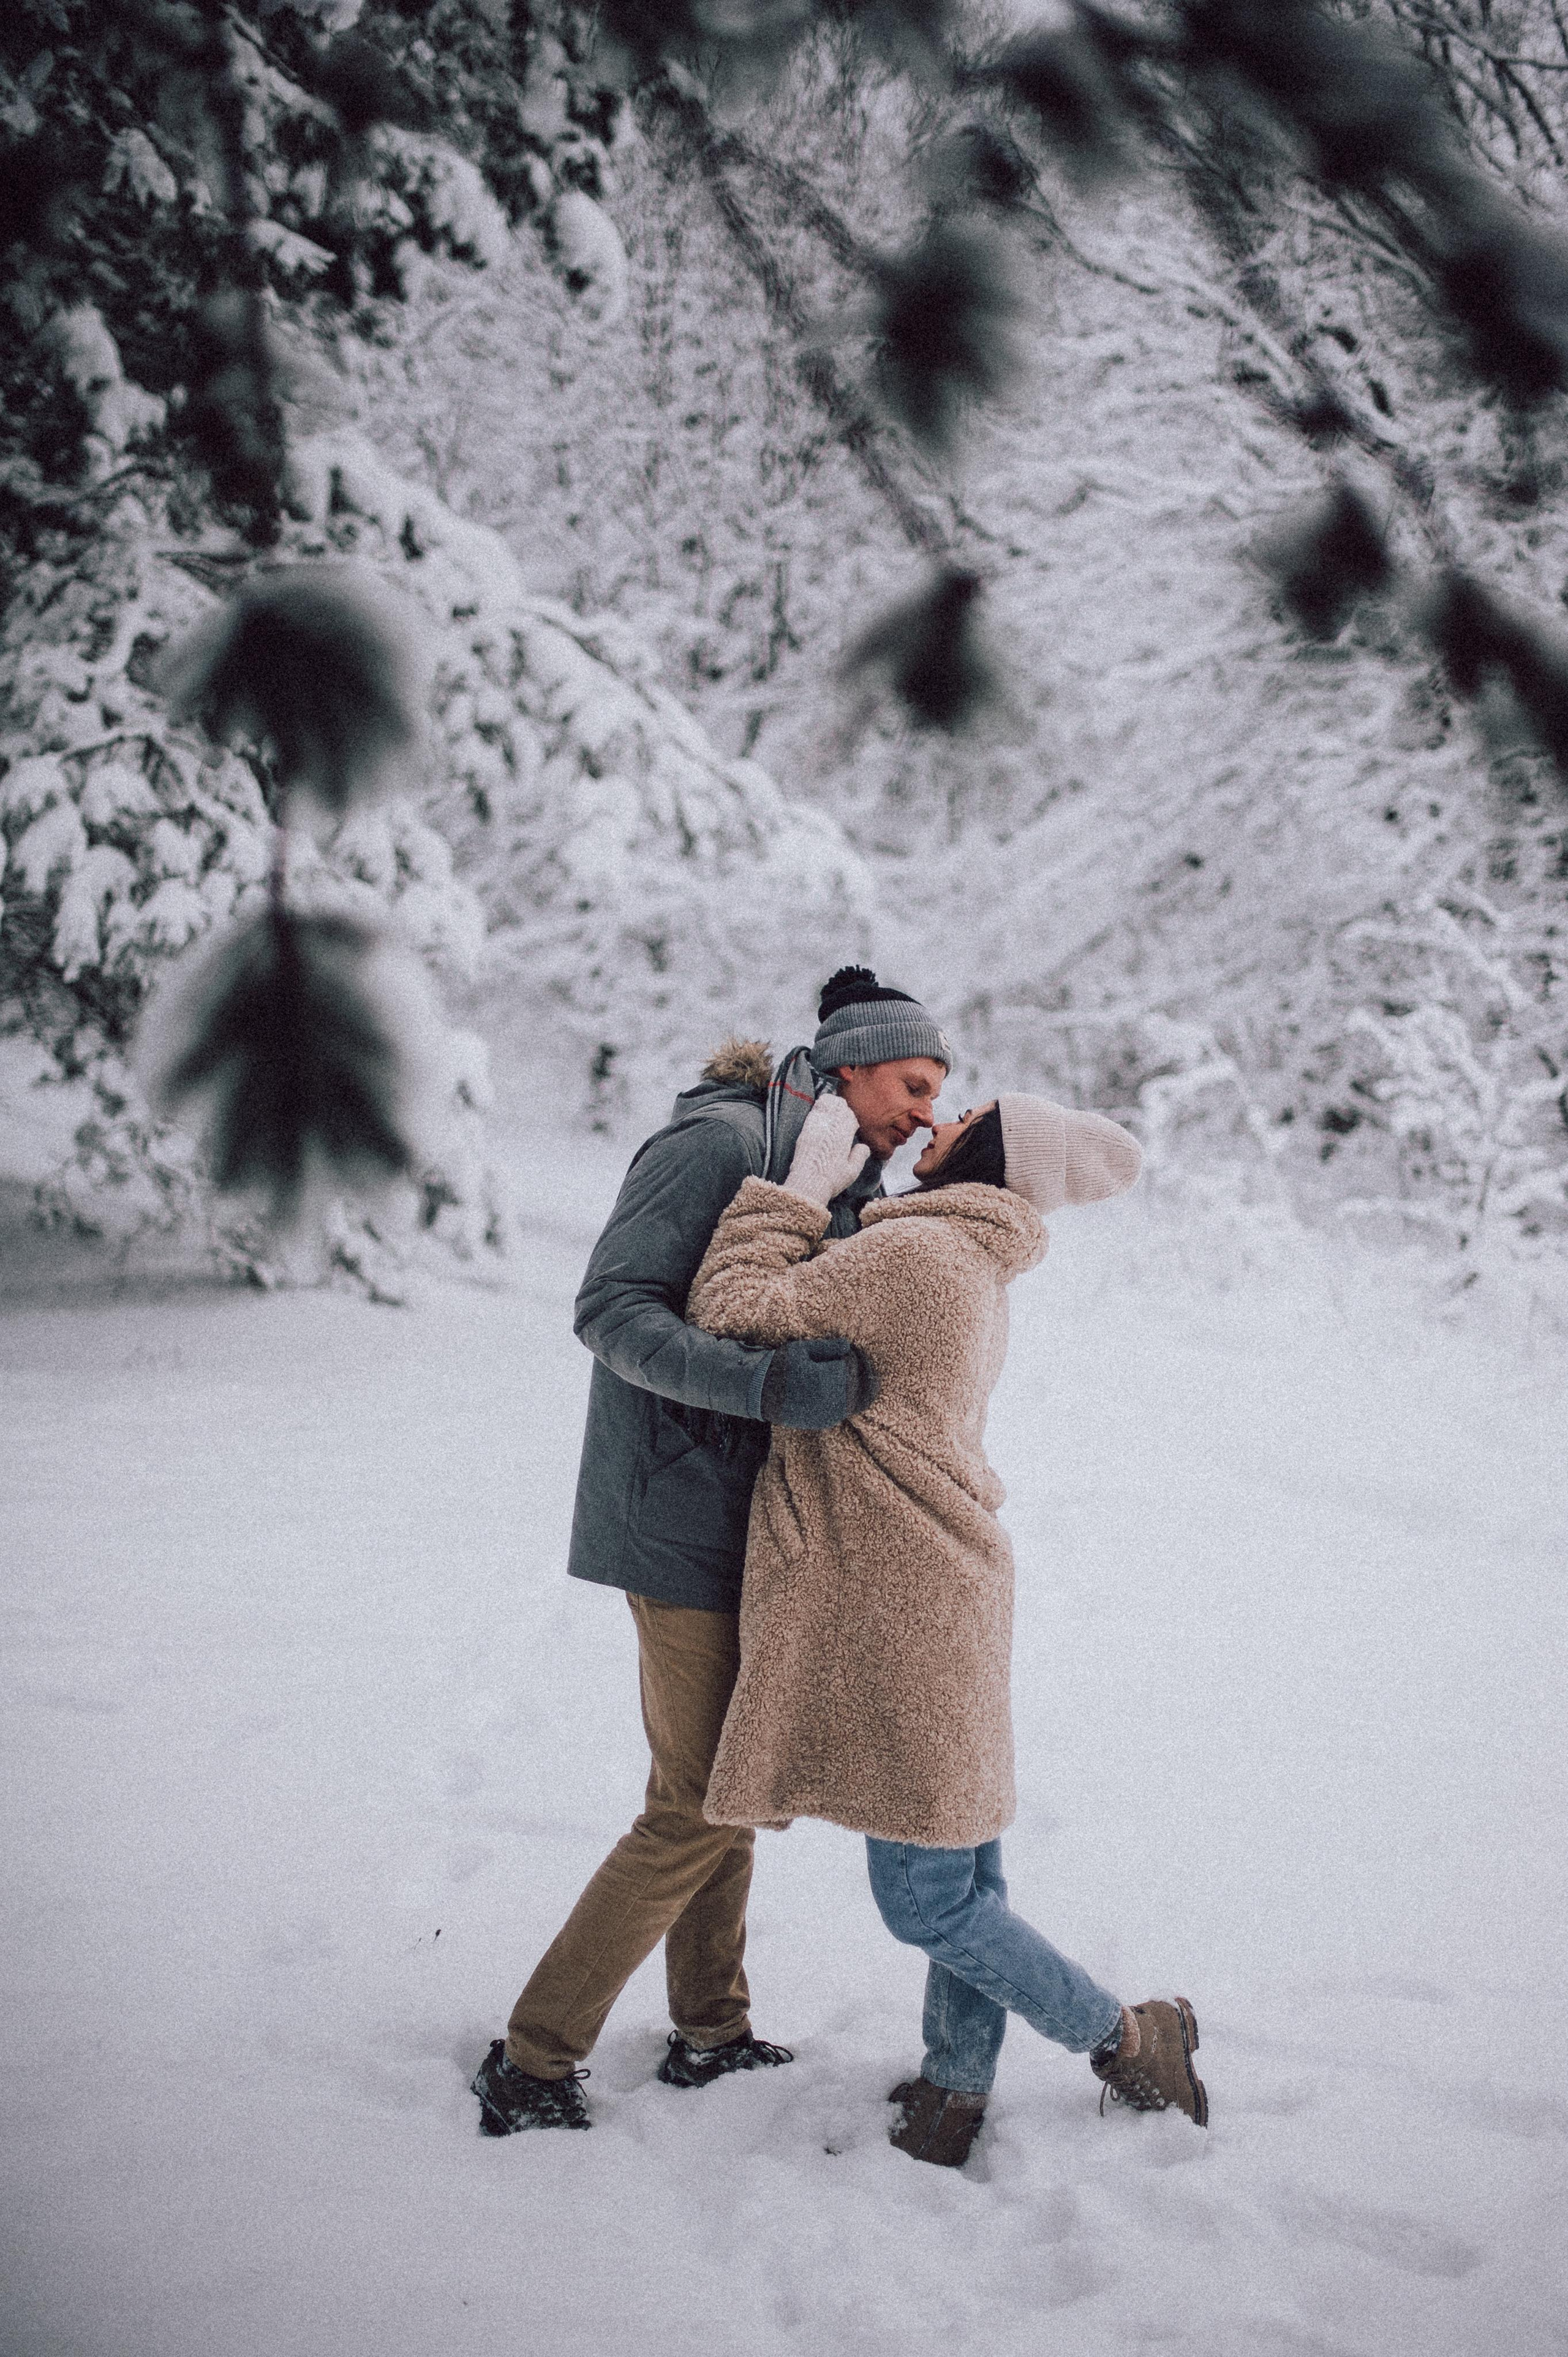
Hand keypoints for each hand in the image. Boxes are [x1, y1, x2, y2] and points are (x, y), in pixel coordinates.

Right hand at [760, 1335, 879, 1427]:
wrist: (760, 1394)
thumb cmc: (780, 1366)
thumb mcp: (801, 1350)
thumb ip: (827, 1347)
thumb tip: (848, 1345)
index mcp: (825, 1380)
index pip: (852, 1365)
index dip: (851, 1354)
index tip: (845, 1348)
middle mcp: (830, 1401)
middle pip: (861, 1383)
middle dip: (860, 1369)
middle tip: (852, 1358)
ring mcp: (830, 1414)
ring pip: (859, 1399)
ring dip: (858, 1384)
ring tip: (851, 1372)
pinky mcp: (827, 1422)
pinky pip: (848, 1409)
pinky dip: (851, 1397)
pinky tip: (843, 1386)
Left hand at [783, 1093, 869, 1207]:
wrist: (808, 1182)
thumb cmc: (831, 1179)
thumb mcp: (852, 1171)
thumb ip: (860, 1156)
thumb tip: (864, 1146)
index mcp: (845, 1135)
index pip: (851, 1116)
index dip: (851, 1120)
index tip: (850, 1126)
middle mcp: (833, 1126)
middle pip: (840, 1106)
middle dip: (842, 1109)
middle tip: (840, 1115)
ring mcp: (818, 1124)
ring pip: (828, 1103)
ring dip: (831, 1105)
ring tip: (831, 1109)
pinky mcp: (806, 1128)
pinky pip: (815, 1109)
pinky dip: (819, 1106)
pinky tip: (819, 1109)